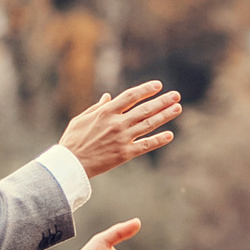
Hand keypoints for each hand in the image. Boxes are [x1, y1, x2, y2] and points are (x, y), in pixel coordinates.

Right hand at [62, 81, 182, 177]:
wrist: (71, 164)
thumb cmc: (73, 140)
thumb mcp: (82, 118)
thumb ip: (98, 107)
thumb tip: (108, 96)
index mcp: (106, 112)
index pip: (131, 96)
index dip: (146, 89)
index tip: (158, 85)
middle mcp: (117, 123)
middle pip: (145, 109)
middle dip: (162, 101)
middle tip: (176, 96)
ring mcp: (122, 138)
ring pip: (148, 124)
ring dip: (165, 116)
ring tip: (177, 109)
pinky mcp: (125, 154)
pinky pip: (145, 145)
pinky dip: (158, 140)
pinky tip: (170, 135)